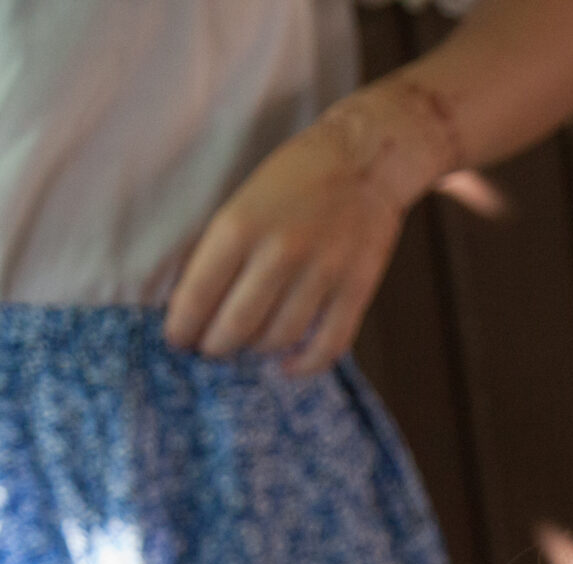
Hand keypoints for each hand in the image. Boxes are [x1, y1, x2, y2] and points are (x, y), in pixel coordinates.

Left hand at [164, 82, 453, 375]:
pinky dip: (304, 364)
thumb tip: (202, 302)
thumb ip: (223, 249)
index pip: (197, 296)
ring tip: (249, 346)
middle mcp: (279, 253)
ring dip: (257, 350)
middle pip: (236, 326)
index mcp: (239, 226)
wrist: (365, 160)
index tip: (179, 339)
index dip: (183, 327)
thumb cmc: (294, 176)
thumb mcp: (242, 200)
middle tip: (210, 349)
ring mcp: (322, 273)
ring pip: (279, 338)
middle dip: (215, 346)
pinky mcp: (356, 288)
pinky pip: (328, 344)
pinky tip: (288, 364)